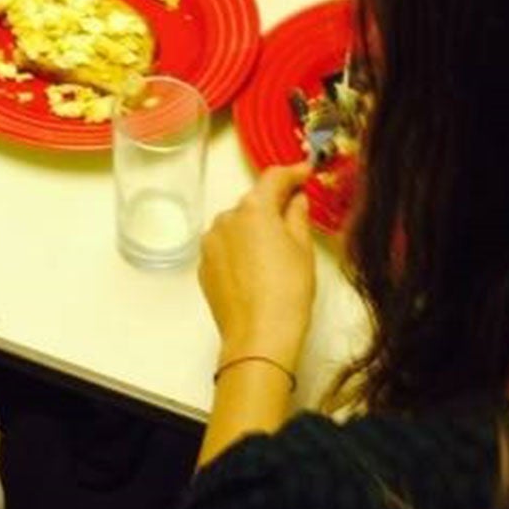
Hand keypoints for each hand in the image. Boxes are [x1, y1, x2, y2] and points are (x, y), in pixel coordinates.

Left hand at [199, 164, 315, 369]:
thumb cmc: (287, 292)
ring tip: (276, 255)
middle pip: (253, 202)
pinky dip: (240, 250)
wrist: (258, 337)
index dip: (292, 173)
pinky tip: (256, 272)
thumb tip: (296, 199)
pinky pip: (225, 247)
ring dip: (254, 230)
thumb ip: (297, 216)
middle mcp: (226, 218)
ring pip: (236, 225)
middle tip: (296, 217)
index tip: (305, 172)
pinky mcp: (204, 266)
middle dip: (273, 206)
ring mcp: (211, 243)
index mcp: (254, 209)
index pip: (273, 178)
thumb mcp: (303, 250)